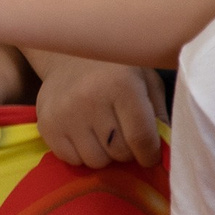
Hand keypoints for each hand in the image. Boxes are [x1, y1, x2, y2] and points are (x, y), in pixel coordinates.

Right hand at [32, 53, 164, 168]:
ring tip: (103, 135)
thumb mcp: (146, 82)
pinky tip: (83, 135)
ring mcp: (65, 112)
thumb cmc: (116, 69)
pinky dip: (81, 154)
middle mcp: (90, 99)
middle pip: (118, 153)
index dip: (150, 154)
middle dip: (126, 151)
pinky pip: (71, 159)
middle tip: (123, 137)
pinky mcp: (46, 124)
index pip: (141, 138)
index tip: (149, 154)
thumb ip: (159, 115)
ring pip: (95, 161)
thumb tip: (168, 152)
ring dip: (104, 154)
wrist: (68, 53)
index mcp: (121, 86)